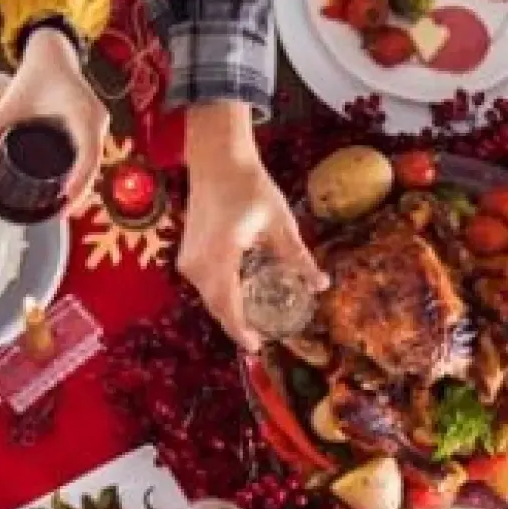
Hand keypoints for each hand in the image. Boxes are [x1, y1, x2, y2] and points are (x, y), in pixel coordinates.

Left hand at [0, 29, 108, 215]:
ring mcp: (99, 122)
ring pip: (96, 161)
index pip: (87, 155)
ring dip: (83, 183)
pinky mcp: (96, 125)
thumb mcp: (11, 103)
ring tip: (64, 205)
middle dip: (80, 190)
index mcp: (81, 113)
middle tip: (60, 213)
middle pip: (94, 164)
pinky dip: (84, 171)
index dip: (79, 180)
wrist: (53, 53)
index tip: (65, 198)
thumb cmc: (35, 75)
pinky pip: (94, 153)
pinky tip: (72, 187)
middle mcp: (97, 119)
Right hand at [176, 103, 325, 351]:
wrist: (216, 160)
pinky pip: (204, 285)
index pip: (228, 306)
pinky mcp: (187, 254)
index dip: (242, 331)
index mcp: (221, 256)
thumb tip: (320, 284)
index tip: (258, 347)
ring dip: (229, 311)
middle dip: (237, 326)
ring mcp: (189, 259)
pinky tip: (240, 297)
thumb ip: (298, 257)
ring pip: (209, 298)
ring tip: (253, 322)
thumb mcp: (279, 222)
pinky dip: (221, 295)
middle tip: (260, 340)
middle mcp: (199, 262)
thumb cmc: (249, 186)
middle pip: (216, 308)